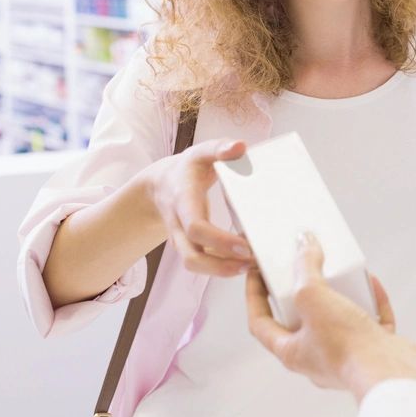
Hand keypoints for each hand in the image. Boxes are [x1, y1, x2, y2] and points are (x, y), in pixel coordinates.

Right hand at [143, 137, 252, 276]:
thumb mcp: (202, 152)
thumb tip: (240, 146)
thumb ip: (220, 148)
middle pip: (192, 257)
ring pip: (195, 265)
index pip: (196, 227)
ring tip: (254, 266)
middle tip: (253, 263)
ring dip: (223, 271)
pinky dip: (222, 266)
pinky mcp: (189, 246)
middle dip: (221, 266)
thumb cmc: (188, 168)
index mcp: (183, 200)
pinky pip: (202, 263)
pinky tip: (246, 261)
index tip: (245, 246)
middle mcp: (179, 225)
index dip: (219, 241)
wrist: (161, 184)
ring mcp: (182, 239)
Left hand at [246, 232, 415, 399]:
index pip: (261, 322)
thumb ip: (305, 268)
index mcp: (291, 352)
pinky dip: (370, 301)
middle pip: (301, 319)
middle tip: (305, 267)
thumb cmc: (345, 346)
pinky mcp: (372, 351)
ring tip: (341, 271)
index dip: (255, 296)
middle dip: (304, 292)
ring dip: (340, 294)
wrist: (389, 372)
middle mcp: (315, 357)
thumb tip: (303, 243)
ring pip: (337, 320)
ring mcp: (346, 356)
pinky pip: (368, 322)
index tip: (257, 272)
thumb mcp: (314, 297)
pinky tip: (372, 283)